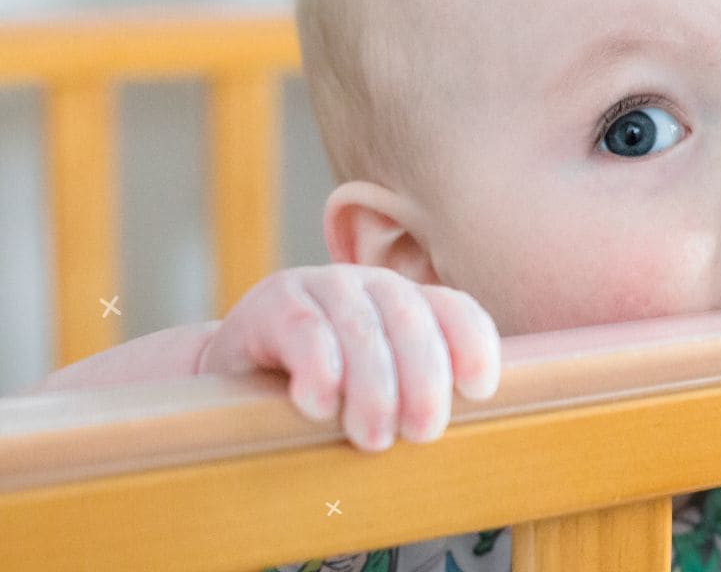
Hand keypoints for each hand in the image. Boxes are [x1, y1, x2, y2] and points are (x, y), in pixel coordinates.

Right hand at [196, 264, 500, 451]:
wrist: (238, 378)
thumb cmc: (325, 395)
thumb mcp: (380, 394)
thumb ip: (419, 401)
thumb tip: (461, 434)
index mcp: (410, 305)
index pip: (456, 311)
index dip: (473, 345)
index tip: (478, 391)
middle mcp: (373, 286)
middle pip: (412, 322)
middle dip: (424, 380)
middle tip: (422, 433)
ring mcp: (323, 286)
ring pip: (361, 329)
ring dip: (373, 387)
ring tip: (374, 438)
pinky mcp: (274, 302)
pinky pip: (304, 329)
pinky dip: (317, 369)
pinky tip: (318, 406)